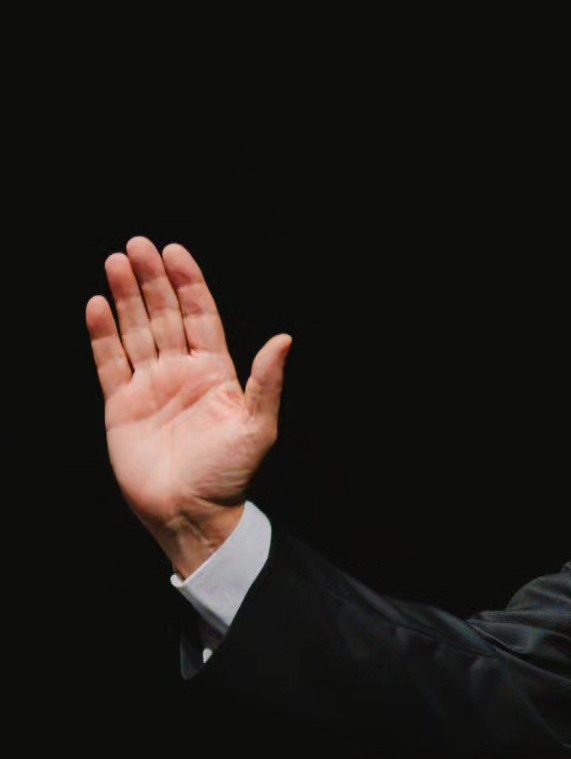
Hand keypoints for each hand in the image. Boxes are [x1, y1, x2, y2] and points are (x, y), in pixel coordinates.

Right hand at [86, 236, 291, 576]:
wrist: (192, 513)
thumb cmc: (230, 474)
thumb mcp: (258, 426)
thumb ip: (266, 382)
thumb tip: (284, 339)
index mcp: (216, 373)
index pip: (201, 316)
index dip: (188, 284)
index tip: (175, 252)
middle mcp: (182, 373)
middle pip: (165, 316)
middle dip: (152, 281)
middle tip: (138, 245)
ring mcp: (150, 387)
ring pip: (135, 331)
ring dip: (126, 297)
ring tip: (116, 261)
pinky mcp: (121, 406)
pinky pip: (110, 362)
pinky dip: (102, 334)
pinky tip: (98, 304)